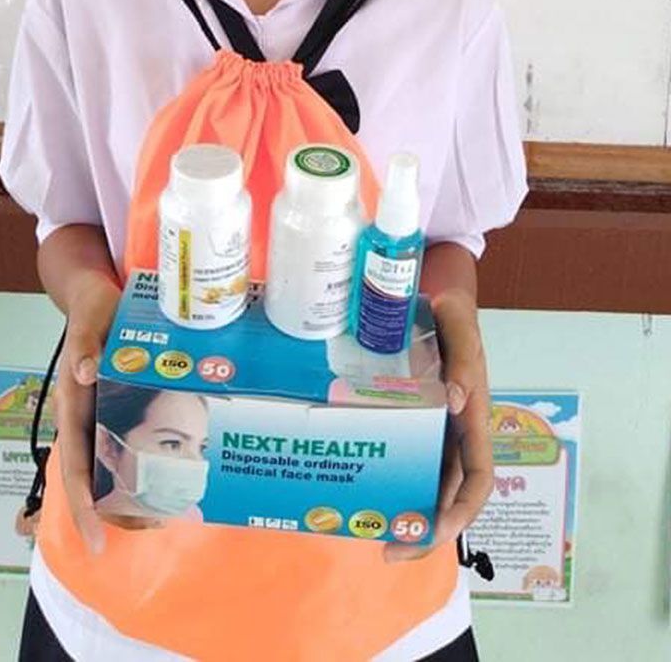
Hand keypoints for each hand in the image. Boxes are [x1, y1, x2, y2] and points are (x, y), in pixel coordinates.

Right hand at [54, 270, 162, 552]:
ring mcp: (103, 414)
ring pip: (113, 464)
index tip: (95, 540)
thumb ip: (84, 344)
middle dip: (112, 510)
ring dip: (132, 491)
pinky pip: (131, 441)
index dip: (82, 506)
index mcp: (72, 406)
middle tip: (144, 534)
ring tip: (164, 516)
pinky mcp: (121, 405)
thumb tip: (84, 373)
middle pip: (94, 477)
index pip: (74, 467)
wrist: (97, 294)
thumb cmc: (91, 309)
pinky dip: (146, 462)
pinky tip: (172, 474)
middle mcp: (86, 418)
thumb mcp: (88, 321)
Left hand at [385, 288, 492, 562]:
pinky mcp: (405, 409)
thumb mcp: (459, 323)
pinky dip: (382, 472)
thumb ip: (462, 357)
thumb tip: (457, 401)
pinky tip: (354, 482)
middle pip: (446, 491)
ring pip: (420, 477)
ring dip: (400, 507)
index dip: (462, 512)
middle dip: (423, 528)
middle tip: (385, 551)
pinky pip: (396, 448)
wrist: (431, 280)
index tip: (435, 532)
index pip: (477, 479)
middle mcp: (452, 427)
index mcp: (473, 415)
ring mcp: (428, 421)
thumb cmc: (450, 304)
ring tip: (365, 530)